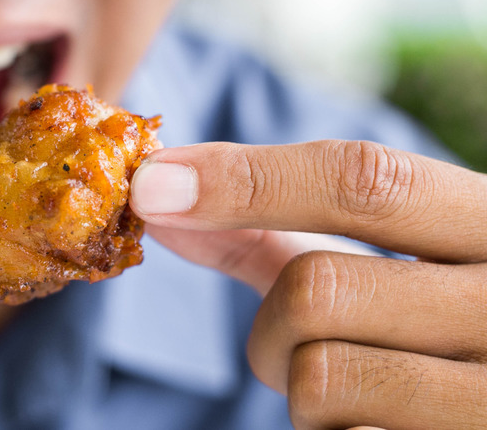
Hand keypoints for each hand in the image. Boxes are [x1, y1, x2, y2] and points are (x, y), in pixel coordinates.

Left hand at [130, 140, 486, 429]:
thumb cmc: (432, 319)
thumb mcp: (382, 259)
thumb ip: (273, 225)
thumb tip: (157, 195)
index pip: (364, 180)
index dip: (243, 179)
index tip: (152, 187)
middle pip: (317, 288)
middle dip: (271, 323)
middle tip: (292, 341)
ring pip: (319, 378)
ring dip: (299, 388)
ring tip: (352, 389)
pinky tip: (380, 420)